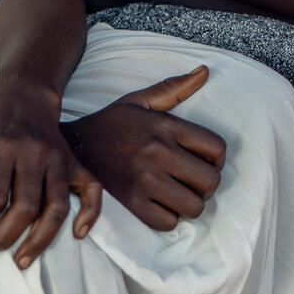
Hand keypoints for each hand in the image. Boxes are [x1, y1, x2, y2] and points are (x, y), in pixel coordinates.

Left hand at [0, 77, 102, 268]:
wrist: (23, 93)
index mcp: (3, 147)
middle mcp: (35, 152)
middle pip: (26, 208)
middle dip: (2, 238)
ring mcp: (58, 157)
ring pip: (56, 207)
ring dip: (40, 240)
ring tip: (21, 260)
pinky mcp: (73, 161)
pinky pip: (91, 189)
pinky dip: (91, 213)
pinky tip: (78, 234)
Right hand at [63, 65, 226, 230]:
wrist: (75, 147)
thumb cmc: (112, 123)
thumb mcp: (142, 100)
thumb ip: (175, 88)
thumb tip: (205, 71)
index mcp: (165, 127)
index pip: (217, 148)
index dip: (218, 157)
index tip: (207, 160)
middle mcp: (158, 154)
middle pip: (210, 181)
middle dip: (208, 183)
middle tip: (194, 179)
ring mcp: (145, 181)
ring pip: (194, 206)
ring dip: (191, 202)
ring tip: (179, 192)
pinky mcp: (132, 204)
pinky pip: (169, 223)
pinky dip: (170, 217)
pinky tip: (161, 203)